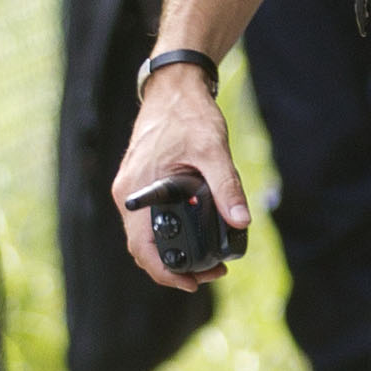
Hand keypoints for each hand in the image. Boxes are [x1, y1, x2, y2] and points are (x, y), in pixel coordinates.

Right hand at [111, 62, 245, 289]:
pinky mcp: (143, 184)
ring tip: (208, 261)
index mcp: (137, 192)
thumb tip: (241, 221)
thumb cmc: (188, 114)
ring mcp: (134, 190)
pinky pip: (150, 221)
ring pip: (147, 236)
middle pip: (144, 249)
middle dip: (175, 268)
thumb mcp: (212, 150)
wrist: (174, 87)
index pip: (142, 249)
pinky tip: (196, 235)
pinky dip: (171, 234)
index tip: (194, 283)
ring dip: (174, 253)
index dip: (166, 273)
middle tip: (211, 273)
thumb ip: (226, 186)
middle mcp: (129, 195)